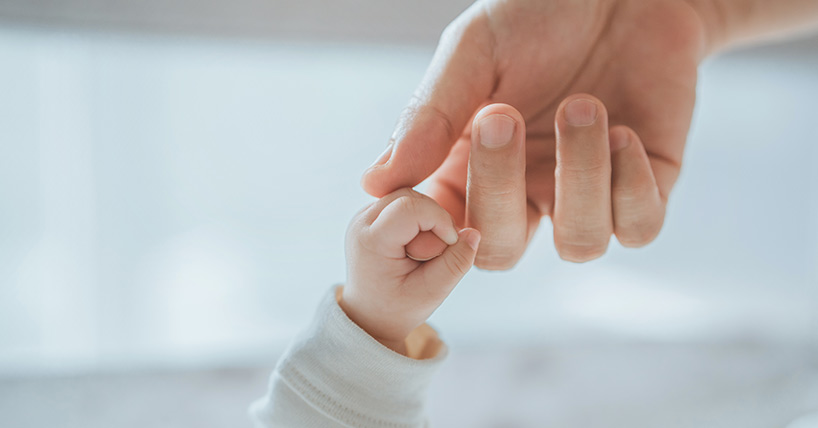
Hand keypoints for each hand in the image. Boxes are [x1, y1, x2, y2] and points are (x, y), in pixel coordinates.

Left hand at [341, 188, 480, 354]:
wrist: (369, 314)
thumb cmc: (397, 307)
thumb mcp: (432, 293)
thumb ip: (456, 263)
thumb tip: (474, 233)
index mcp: (371, 241)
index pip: (411, 207)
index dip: (440, 220)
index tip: (450, 246)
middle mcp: (362, 222)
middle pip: (411, 198)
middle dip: (434, 221)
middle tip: (432, 255)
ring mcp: (364, 215)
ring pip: (410, 197)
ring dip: (427, 220)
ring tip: (423, 252)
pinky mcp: (373, 214)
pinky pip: (405, 202)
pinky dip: (419, 220)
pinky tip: (417, 244)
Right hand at [362, 0, 707, 266]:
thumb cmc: (539, 11)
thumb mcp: (474, 50)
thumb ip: (430, 117)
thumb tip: (374, 184)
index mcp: (472, 165)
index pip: (441, 229)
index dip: (432, 226)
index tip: (427, 186)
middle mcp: (526, 189)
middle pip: (501, 251)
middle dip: (499, 189)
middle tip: (502, 115)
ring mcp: (584, 191)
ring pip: (578, 246)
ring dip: (580, 177)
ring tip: (583, 103)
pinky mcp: (645, 183)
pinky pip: (638, 227)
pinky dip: (628, 185)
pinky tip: (622, 129)